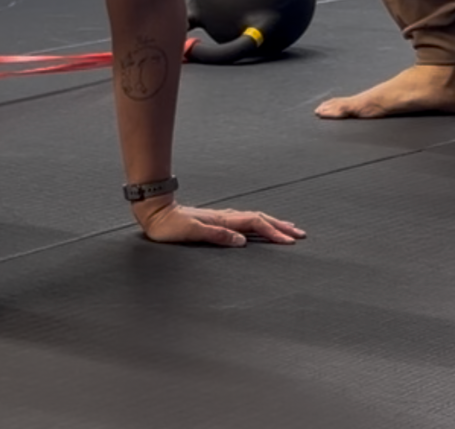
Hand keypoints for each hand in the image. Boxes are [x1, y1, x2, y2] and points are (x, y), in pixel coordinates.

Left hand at [135, 198, 305, 246]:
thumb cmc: (169, 225)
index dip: (273, 232)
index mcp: (222, 220)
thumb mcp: (191, 232)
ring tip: (287, 228)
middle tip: (300, 234)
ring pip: (254, 219)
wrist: (155, 212)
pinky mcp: (217, 221)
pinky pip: (245, 222)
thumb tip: (241, 241)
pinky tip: (259, 227)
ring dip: (272, 224)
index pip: (255, 224)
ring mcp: (222, 218)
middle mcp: (225, 217)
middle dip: (280, 227)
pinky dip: (258, 224)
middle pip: (260, 219)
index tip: (289, 241)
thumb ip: (216, 235)